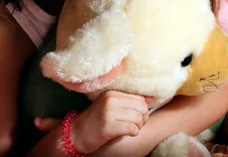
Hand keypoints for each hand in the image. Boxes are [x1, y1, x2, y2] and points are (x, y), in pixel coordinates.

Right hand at [34, 90, 149, 154]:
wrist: (76, 133)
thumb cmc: (96, 120)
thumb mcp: (111, 106)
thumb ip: (130, 101)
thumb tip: (151, 98)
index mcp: (112, 93)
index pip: (139, 98)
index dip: (143, 109)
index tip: (137, 116)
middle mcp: (111, 100)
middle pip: (142, 107)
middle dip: (143, 118)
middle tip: (136, 124)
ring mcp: (109, 113)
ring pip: (139, 118)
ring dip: (138, 126)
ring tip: (131, 129)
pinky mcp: (108, 126)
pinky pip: (132, 128)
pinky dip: (133, 133)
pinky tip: (127, 133)